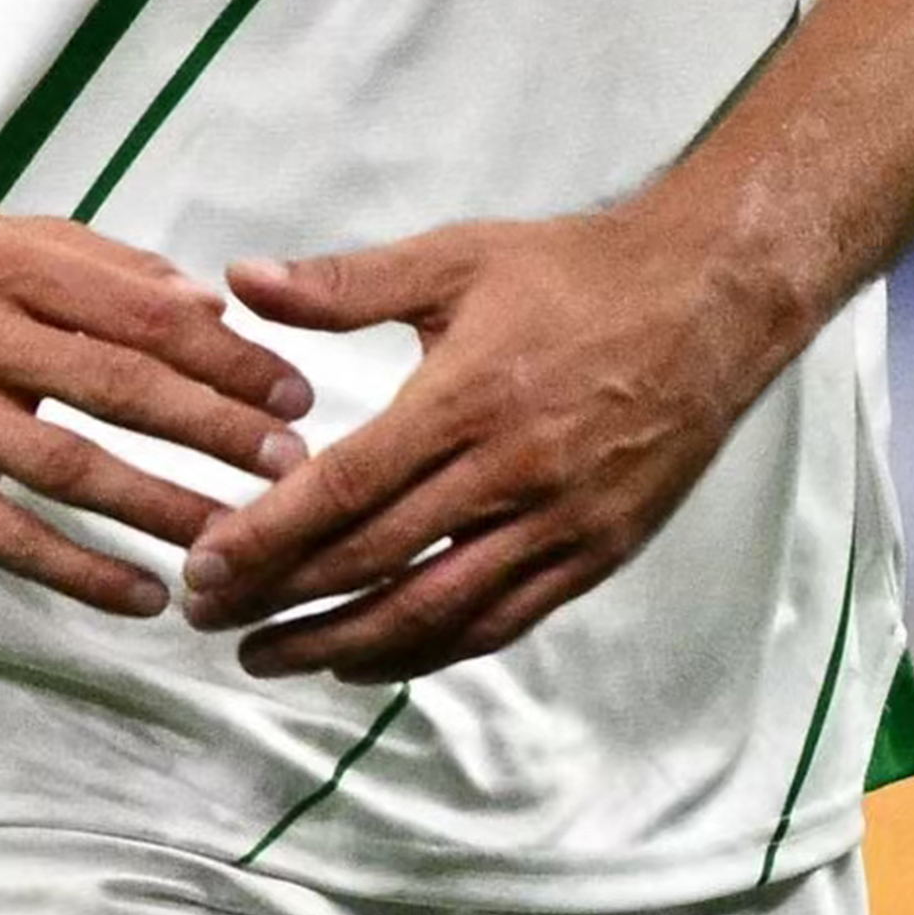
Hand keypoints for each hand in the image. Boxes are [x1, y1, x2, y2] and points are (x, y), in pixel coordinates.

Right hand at [0, 210, 318, 621]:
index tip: (294, 392)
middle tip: (290, 466)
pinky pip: (4, 534)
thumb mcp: (3, 243)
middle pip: (114, 383)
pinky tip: (144, 596)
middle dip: (212, 428)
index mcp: (4, 263)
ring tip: (235, 538)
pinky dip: (78, 571)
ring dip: (159, 505)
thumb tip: (212, 307)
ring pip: (65, 466)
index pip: (138, 311)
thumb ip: (106, 267)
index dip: (223, 355)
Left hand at [175, 207, 805, 682]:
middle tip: (208, 618)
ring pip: (436, 611)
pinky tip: (370, 657)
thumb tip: (242, 279)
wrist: (710, 302)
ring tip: (271, 658)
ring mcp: (558, 524)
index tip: (204, 565)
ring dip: (344, 643)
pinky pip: (501, 622)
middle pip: (377, 560)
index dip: (269, 536)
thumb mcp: (454, 257)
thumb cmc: (574, 273)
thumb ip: (343, 283)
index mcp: (467, 398)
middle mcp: (511, 474)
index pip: (346, 487)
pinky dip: (429, 650)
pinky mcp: (596, 553)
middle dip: (282, 598)